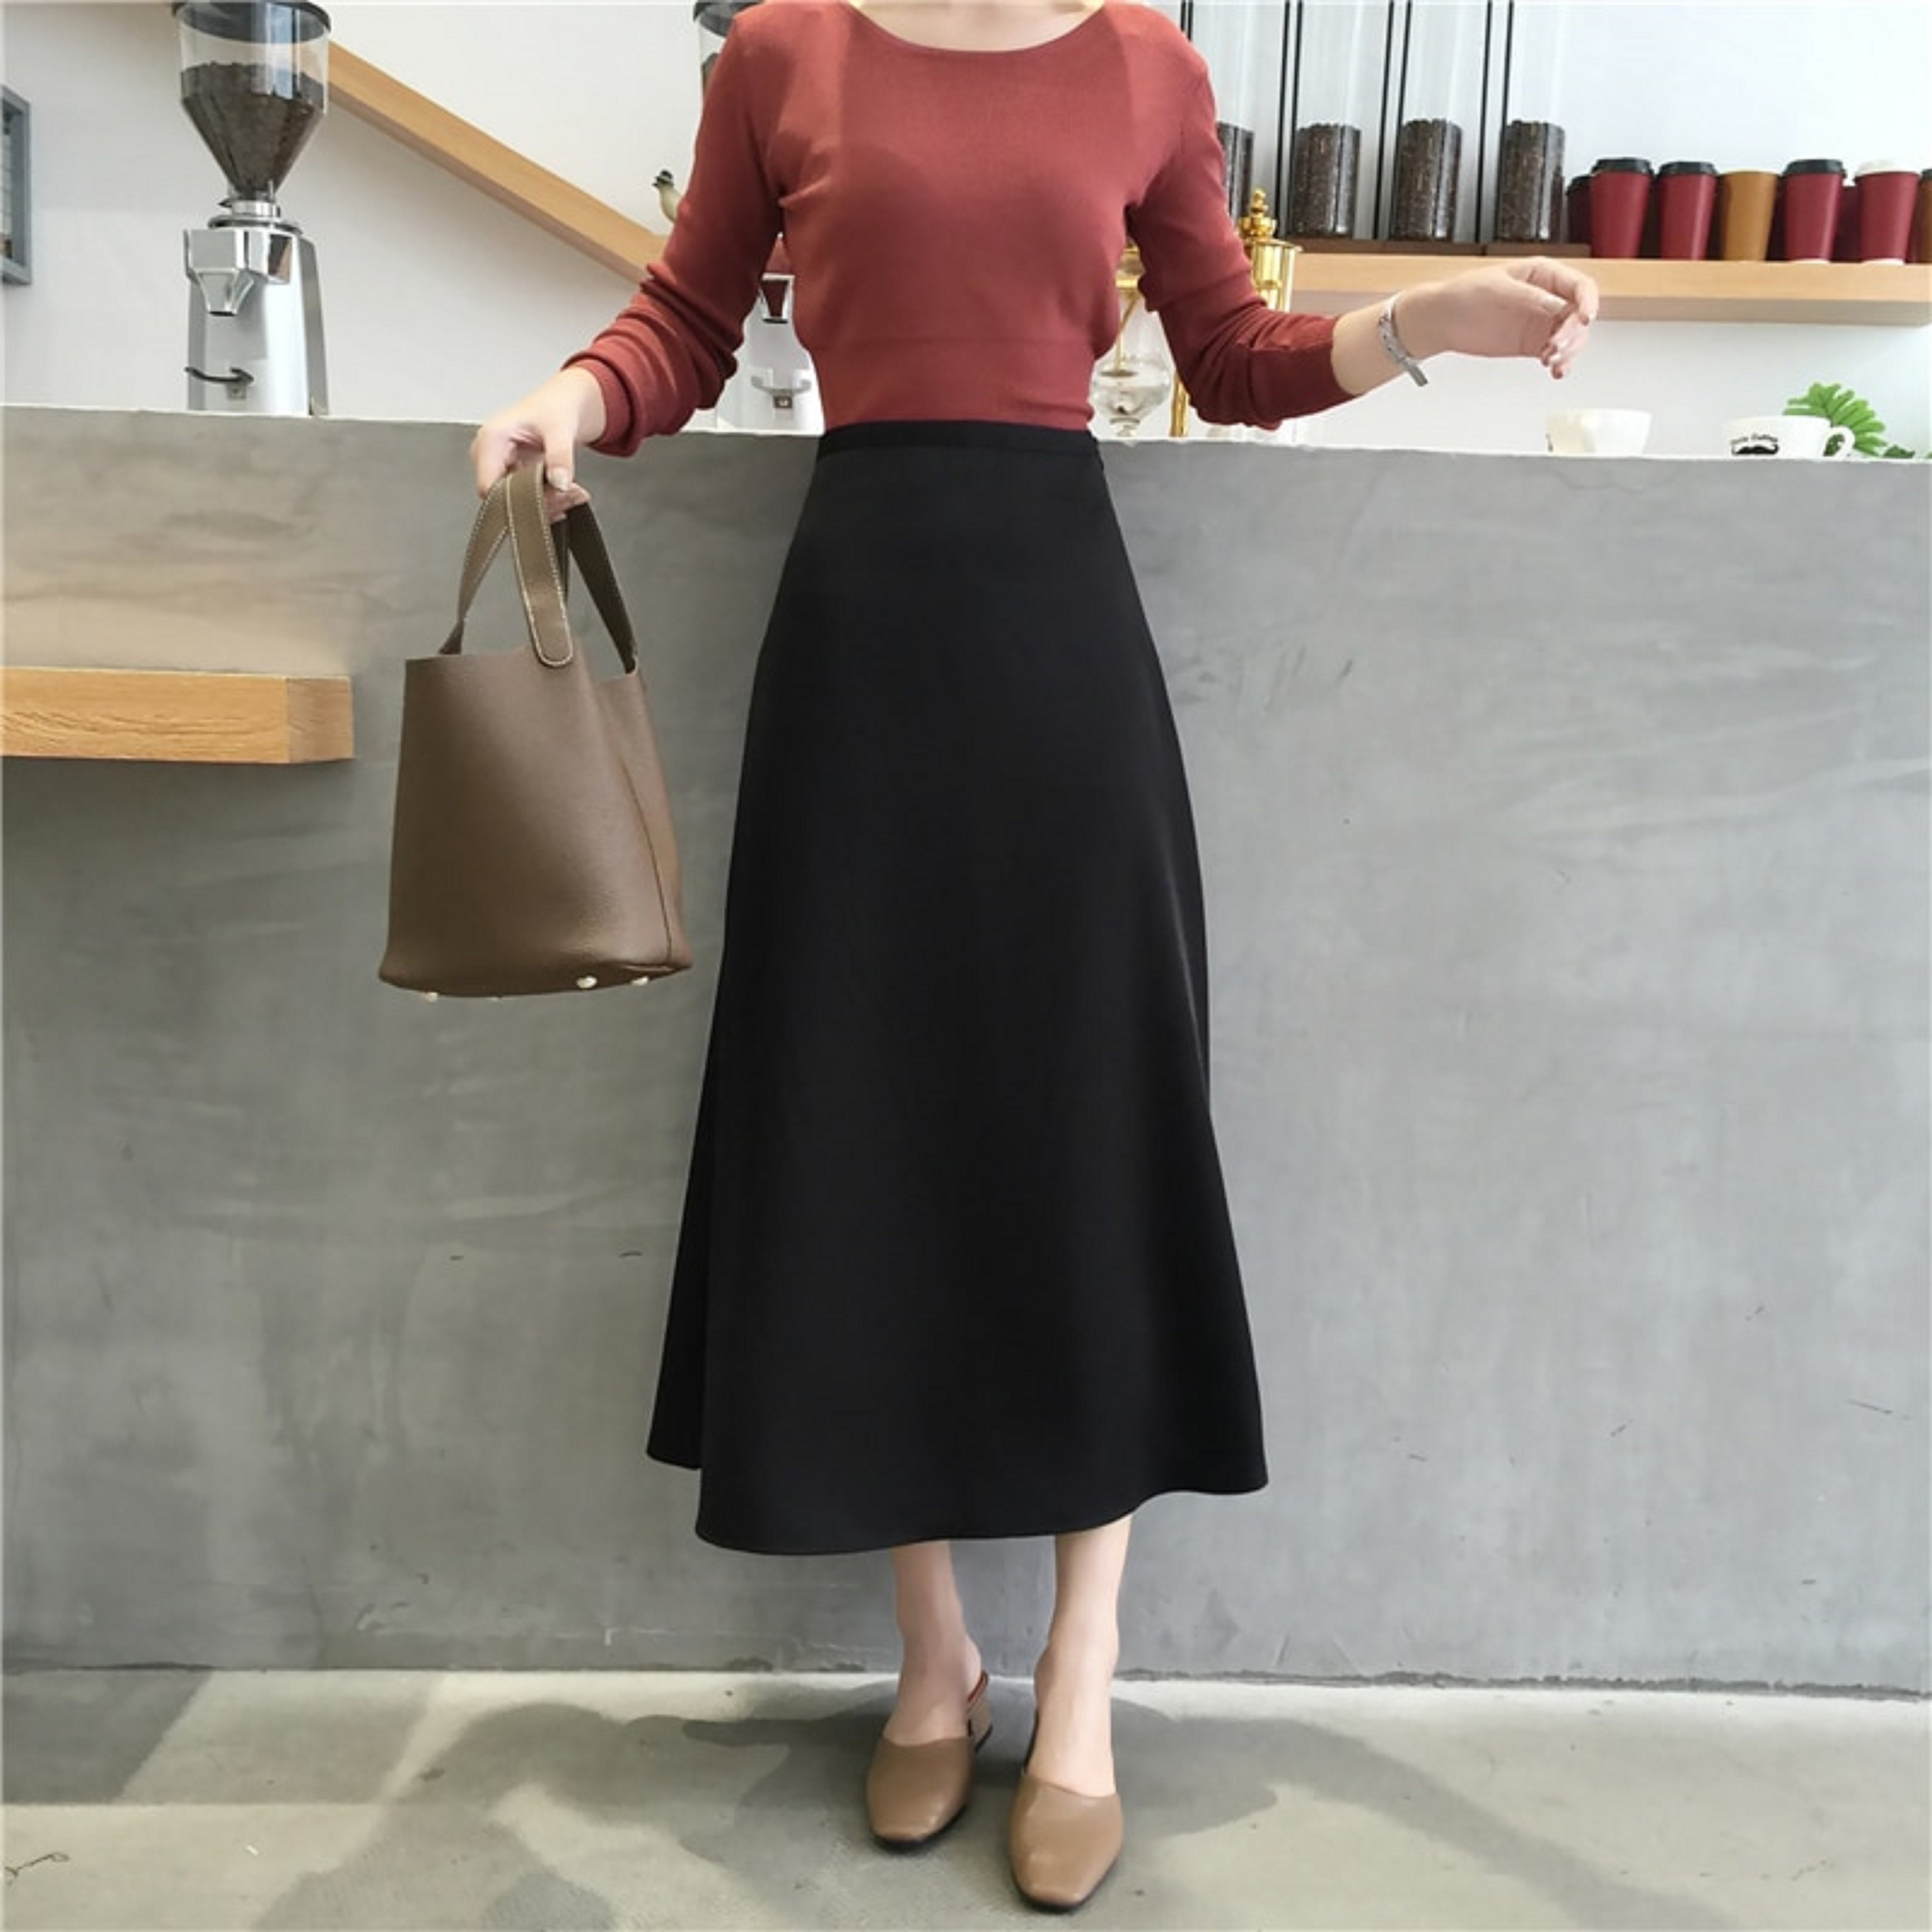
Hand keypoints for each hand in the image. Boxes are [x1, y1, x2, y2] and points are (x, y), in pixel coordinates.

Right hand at [469, 369, 601, 521]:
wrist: (564, 402)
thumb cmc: (555, 406)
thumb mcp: (561, 428)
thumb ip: (560, 456)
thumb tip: (559, 482)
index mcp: (491, 438)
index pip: (489, 487)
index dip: (517, 501)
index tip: (549, 498)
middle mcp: (489, 453)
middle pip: (503, 497)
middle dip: (539, 502)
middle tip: (568, 495)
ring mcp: (499, 464)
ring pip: (516, 501)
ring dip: (548, 502)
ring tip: (572, 491)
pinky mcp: (511, 472)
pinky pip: (525, 497)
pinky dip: (549, 498)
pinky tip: (567, 491)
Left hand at [1412, 257, 1599, 377]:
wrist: (1440, 321)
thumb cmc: (1463, 296)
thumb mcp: (1500, 289)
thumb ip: (1532, 299)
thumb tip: (1558, 308)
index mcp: (1542, 275)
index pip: (1579, 286)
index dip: (1587, 302)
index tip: (1584, 318)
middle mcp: (1546, 298)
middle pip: (1578, 316)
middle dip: (1573, 333)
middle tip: (1554, 347)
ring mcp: (1540, 323)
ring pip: (1572, 338)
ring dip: (1569, 351)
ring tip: (1551, 362)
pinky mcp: (1532, 344)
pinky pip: (1556, 354)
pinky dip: (1560, 363)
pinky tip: (1555, 370)